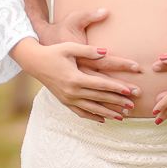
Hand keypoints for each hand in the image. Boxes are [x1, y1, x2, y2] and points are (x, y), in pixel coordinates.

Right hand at [11, 39, 139, 123]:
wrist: (34, 62)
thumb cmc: (53, 52)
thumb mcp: (70, 47)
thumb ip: (88, 50)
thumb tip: (106, 52)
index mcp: (75, 78)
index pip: (101, 85)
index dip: (116, 88)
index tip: (129, 91)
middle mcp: (72, 91)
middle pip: (99, 98)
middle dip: (117, 102)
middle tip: (132, 106)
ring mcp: (67, 98)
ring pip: (91, 109)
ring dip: (107, 113)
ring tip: (122, 117)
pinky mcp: (64, 101)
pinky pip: (80, 112)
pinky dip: (92, 116)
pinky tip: (102, 120)